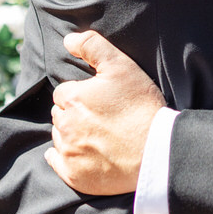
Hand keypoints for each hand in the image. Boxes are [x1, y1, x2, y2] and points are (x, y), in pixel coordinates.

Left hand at [45, 31, 164, 194]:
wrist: (157, 150)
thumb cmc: (141, 106)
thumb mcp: (122, 67)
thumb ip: (92, 46)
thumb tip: (68, 39)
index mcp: (72, 98)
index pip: (64, 92)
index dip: (82, 94)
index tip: (100, 100)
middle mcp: (65, 125)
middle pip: (60, 114)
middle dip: (74, 113)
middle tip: (100, 117)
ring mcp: (68, 152)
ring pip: (59, 136)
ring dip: (71, 133)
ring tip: (98, 134)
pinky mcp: (73, 175)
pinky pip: (56, 162)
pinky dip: (63, 157)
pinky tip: (80, 153)